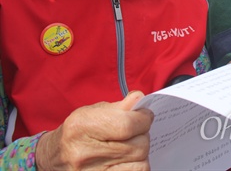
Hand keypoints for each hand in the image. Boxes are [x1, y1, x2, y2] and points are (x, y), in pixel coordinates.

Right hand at [36, 91, 152, 169]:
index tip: (145, 116)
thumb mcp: (92, 112)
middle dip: (143, 134)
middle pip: (137, 144)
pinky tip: (129, 159)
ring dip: (141, 151)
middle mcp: (85, 152)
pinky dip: (138, 165)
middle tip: (137, 131)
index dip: (143, 119)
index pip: (127, 125)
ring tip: (131, 145)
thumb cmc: (76, 132)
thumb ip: (119, 106)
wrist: (53, 157)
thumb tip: (139, 98)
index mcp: (82, 126)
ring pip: (140, 161)